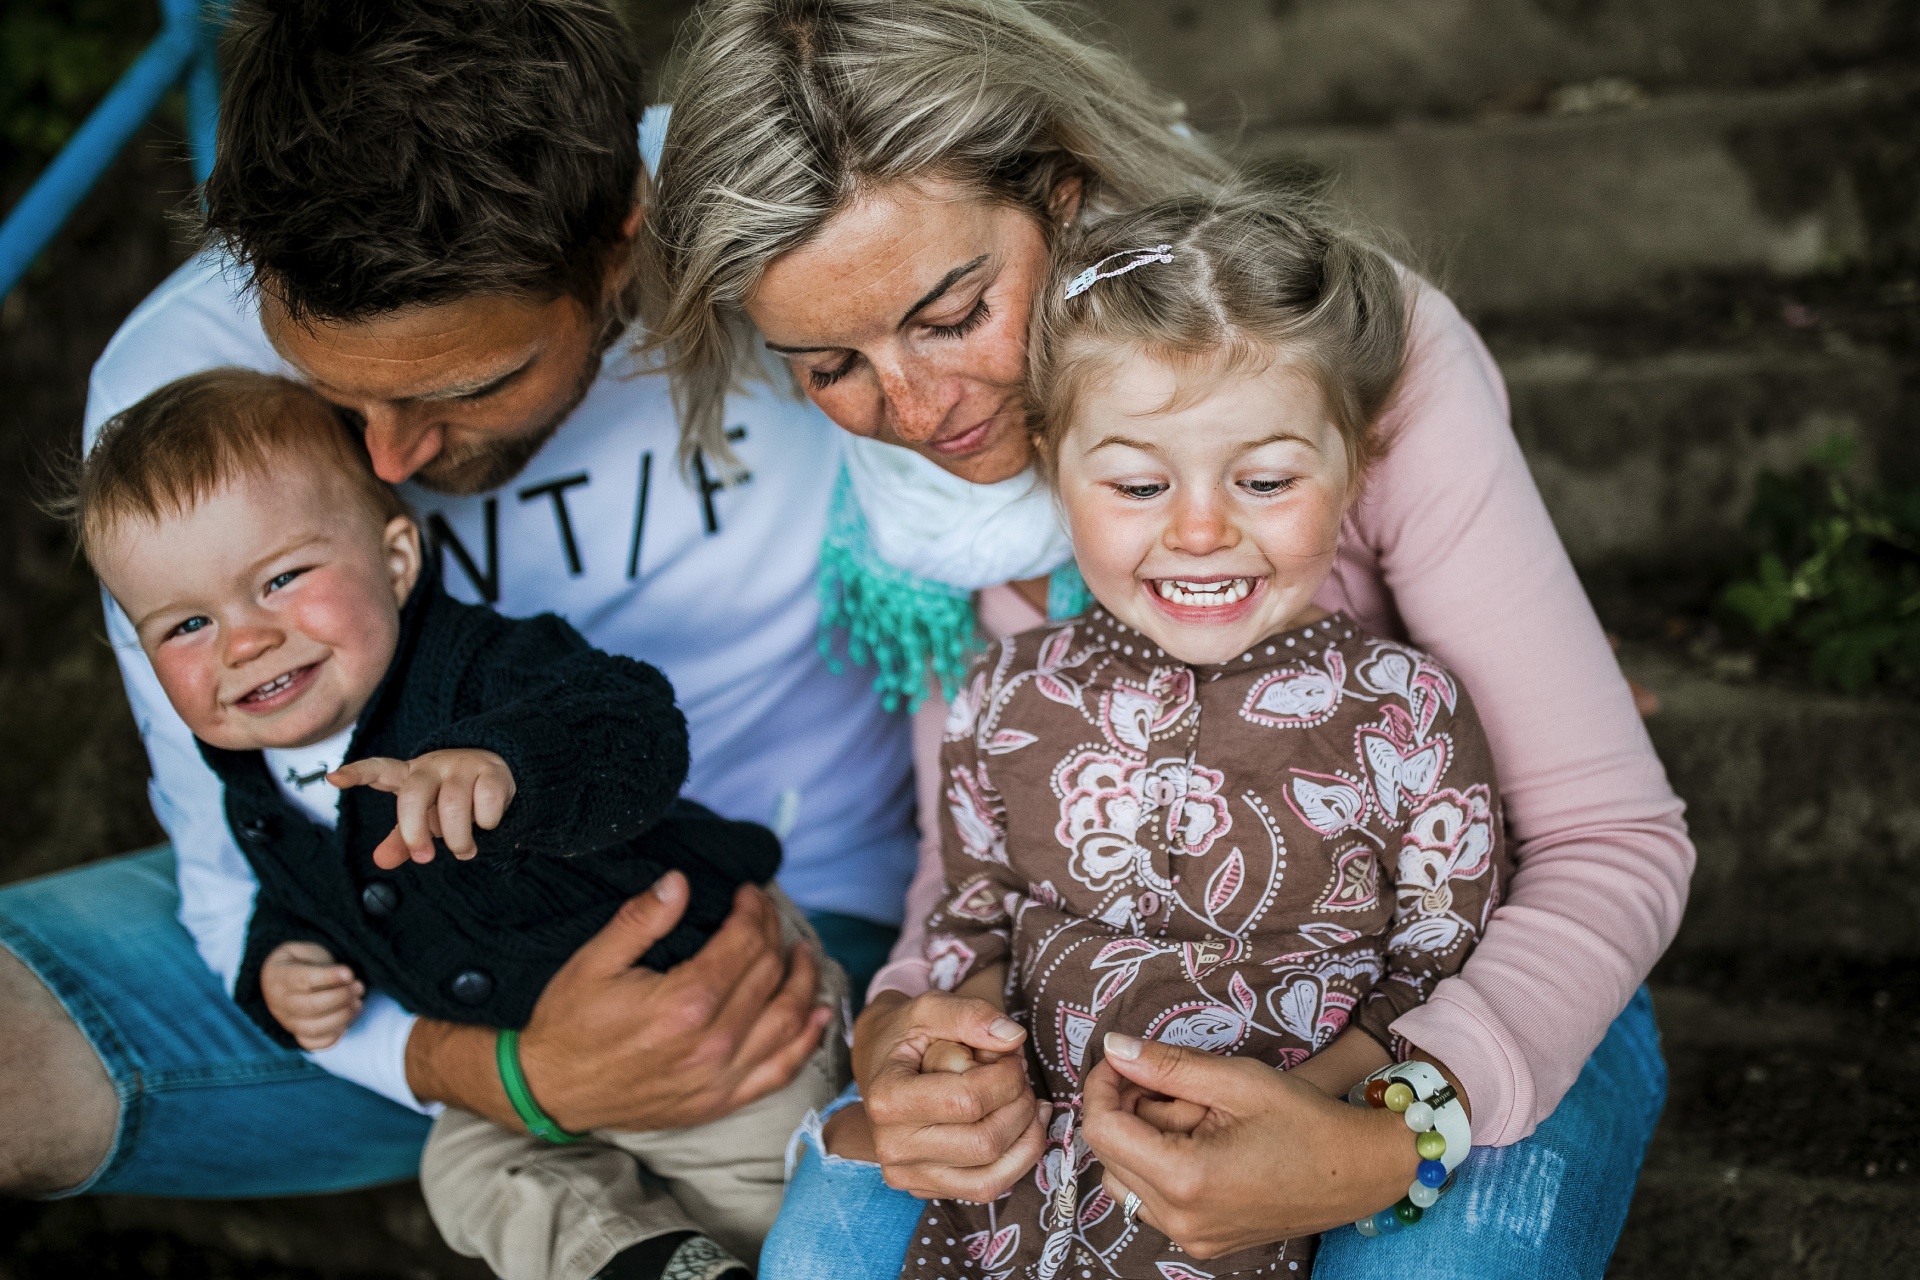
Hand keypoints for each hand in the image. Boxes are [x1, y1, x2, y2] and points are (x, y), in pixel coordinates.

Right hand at [261, 941, 363, 1050]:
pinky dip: (337, 1034)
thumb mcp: (308, 952)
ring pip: (315, 1028)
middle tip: (358, 986)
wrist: (283, 978)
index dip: (329, 977)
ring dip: (343, 1016)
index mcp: (279, 977)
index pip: (304, 980)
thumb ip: (323, 964)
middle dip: (341, 997)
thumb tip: (347, 979)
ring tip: (358, 1001)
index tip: (349, 973)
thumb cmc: (303, 961)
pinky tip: (349, 1018)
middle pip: (311, 1007)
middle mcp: (280, 1004)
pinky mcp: (299, 1035)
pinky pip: (316, 1043)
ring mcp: (289, 1022)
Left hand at [330, 749, 515, 868]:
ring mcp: (463, 765)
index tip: (333, 779)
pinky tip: (487, 824)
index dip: (356, 773)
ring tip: (464, 851)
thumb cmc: (450, 800)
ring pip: (453, 805)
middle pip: (413, 795)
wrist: (498, 778)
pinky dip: (487, 823)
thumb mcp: (424, 820)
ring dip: (458, 838)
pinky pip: (486, 803)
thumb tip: (380, 861)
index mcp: (409, 775)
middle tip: (424, 857)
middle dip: (415, 831)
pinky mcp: (492, 771)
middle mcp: (433, 766)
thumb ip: (401, 840)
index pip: (378, 769)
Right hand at [405, 871, 830, 1133]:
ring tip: (803, 953)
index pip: (745, 945)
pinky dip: (806, 1041)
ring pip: (787, 1021)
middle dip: (775, 935)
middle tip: (767, 914)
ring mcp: (720, 1078)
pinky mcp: (719, 1102)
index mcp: (684, 1002)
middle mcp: (712, 1043)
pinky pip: (780, 1071)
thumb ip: (642, 919)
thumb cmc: (568, 1022)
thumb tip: (680, 882)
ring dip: (804, 982)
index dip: (754, 911)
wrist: (547, 1090)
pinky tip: (820, 1016)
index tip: (749, 893)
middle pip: (769, 976)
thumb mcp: (594, 960)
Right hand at [852, 990, 1047, 1199]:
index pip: (968, 1100)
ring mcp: (908, 1174)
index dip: (1006, 1076)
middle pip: (984, 1142)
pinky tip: (1024, 1127)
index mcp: (888, 1099)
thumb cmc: (907, 1034)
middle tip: (1020, 1077)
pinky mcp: (926, 1189)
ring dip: (1026, 1136)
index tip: (1011, 1056)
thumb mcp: (930, 1008)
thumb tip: (1014, 1039)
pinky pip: (986, 1189)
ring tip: (1028, 1102)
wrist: (881, 1063)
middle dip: (1018, 1105)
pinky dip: (1018, 1160)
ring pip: (992, 1176)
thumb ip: (970, 1014)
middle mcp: (892, 1147)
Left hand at [1082, 1033, 1417, 1258]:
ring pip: (1128, 1180)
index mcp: (1185, 1179)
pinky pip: (1155, 1201)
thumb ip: (1166, 1064)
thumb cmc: (1305, 1121)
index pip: (1103, 1130)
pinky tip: (1202, 1143)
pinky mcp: (1204, 1243)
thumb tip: (1112, 1047)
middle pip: (1112, 1154)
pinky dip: (1163, 1166)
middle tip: (1178, 1084)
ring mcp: (1192, 1238)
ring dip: (1146, 1140)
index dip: (1103, 1086)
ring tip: (1195, 1114)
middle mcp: (1180, 1221)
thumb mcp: (1235, 1079)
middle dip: (1131, 1110)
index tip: (1122, 1060)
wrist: (1361, 1171)